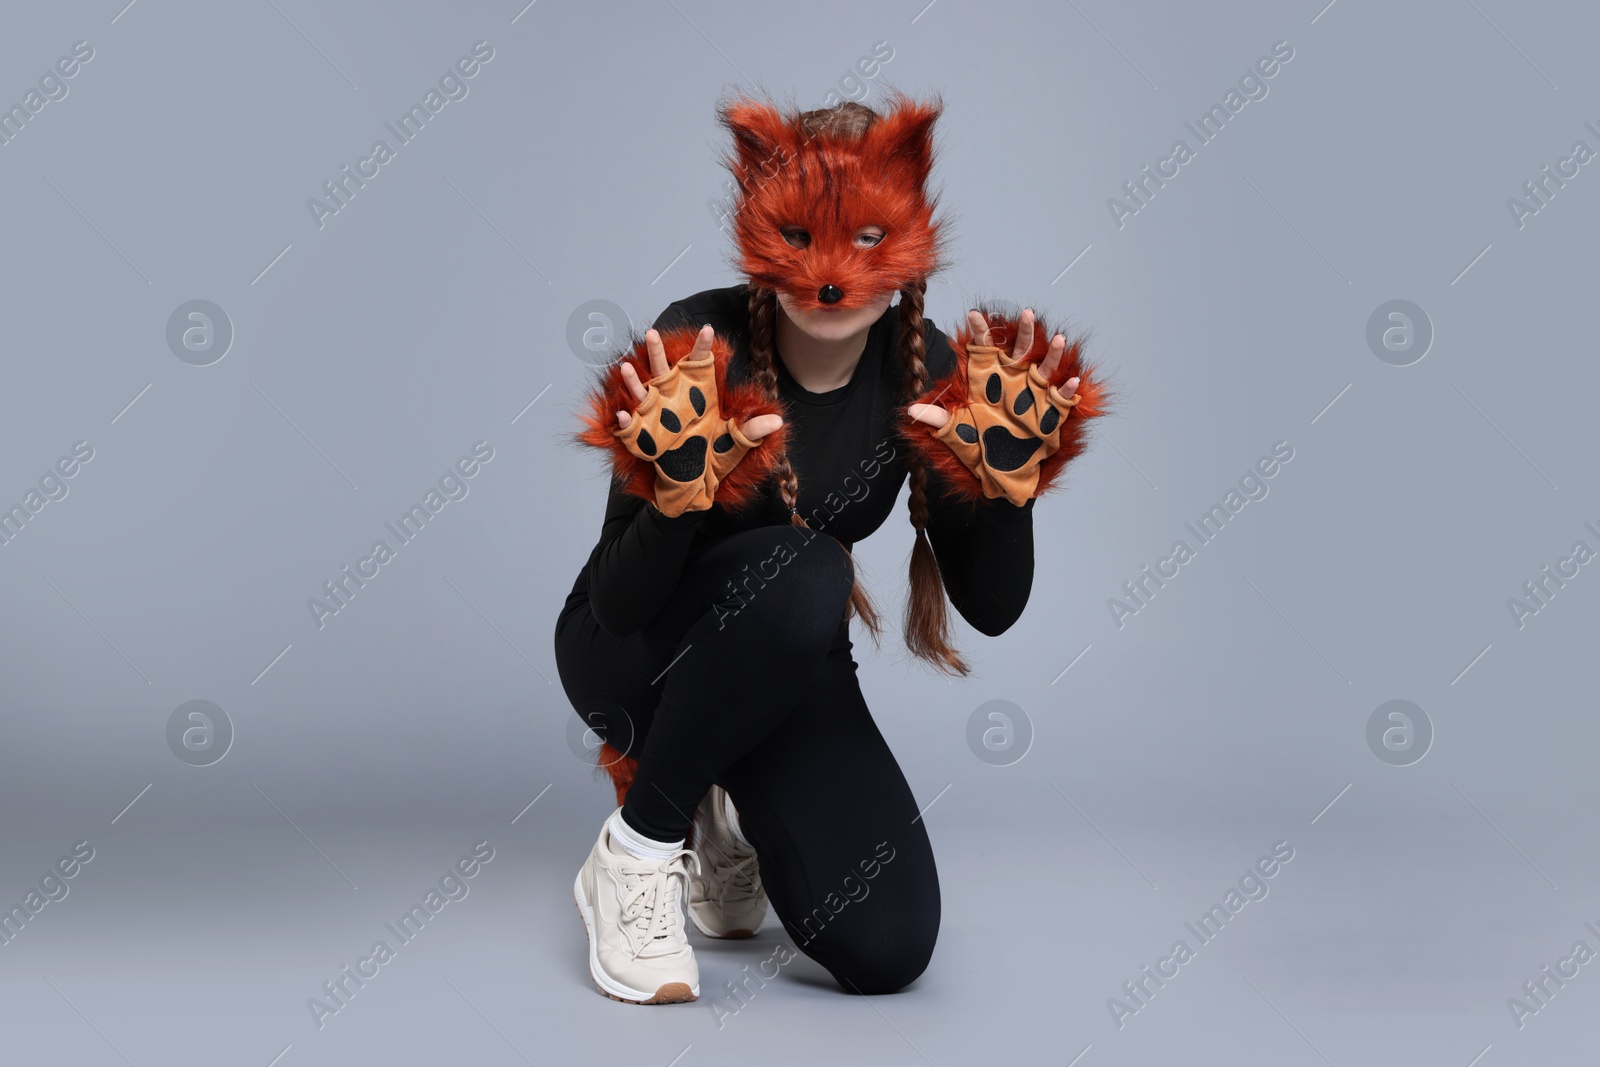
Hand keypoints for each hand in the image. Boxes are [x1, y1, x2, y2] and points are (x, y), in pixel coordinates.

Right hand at [613, 324, 783, 515]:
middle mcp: (674, 398)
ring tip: (625, 366)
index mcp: (698, 393)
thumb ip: (753, 430)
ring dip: (632, 380)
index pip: (700, 363)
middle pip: (663, 368)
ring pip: (641, 391)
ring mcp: (657, 414)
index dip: (702, 346)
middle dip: (656, 351)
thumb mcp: (736, 441)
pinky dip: (626, 421)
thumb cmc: (715, 454)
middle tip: (651, 333)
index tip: (707, 329)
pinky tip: (623, 416)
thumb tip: (778, 421)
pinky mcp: (644, 434)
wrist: (697, 479)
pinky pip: (632, 425)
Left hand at [907, 309, 1082, 505]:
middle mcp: (1012, 380)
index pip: (983, 348)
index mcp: (988, 380)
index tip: (974, 314)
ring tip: (1058, 339)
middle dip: (1024, 331)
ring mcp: (1033, 394)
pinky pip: (1061, 397)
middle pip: (1019, 348)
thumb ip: (938, 418)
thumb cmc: (979, 446)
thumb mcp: (956, 432)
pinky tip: (1071, 381)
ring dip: (1053, 354)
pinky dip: (1067, 389)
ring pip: (1045, 367)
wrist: (1001, 472)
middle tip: (1026, 313)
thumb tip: (911, 410)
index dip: (979, 330)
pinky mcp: (1050, 411)